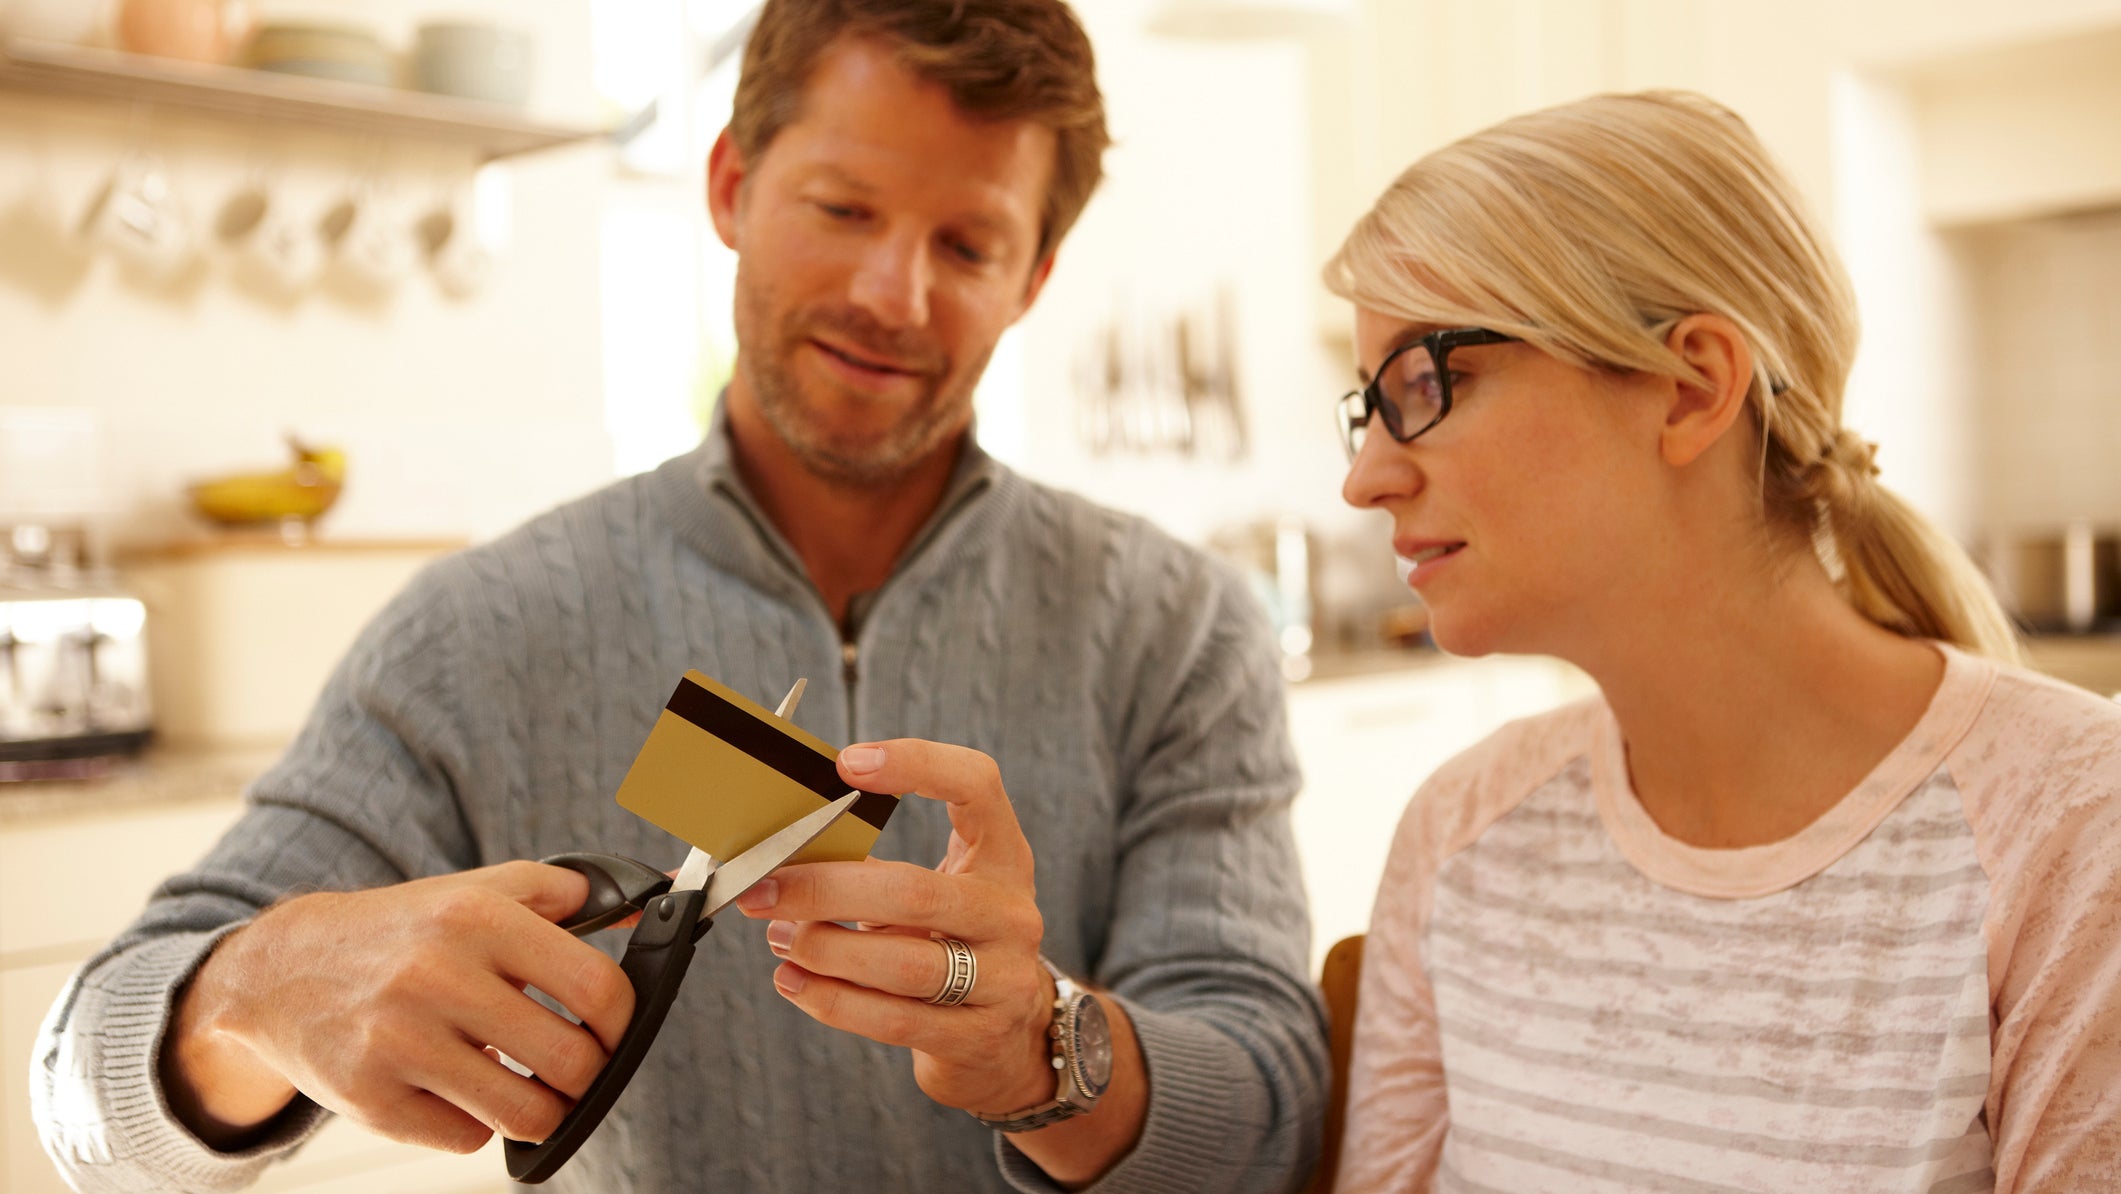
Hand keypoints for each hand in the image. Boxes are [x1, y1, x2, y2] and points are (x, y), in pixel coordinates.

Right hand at [161, 861, 635, 1153]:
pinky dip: (475, 1122)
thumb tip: (654, 897)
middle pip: (571, 1063)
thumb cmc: (404, 931)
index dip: (623, 1022)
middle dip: (587, 1074)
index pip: (596, 990)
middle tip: (574, 1066)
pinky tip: (455, 1087)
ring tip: (525, 1083)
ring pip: (526, 1114)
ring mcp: (399, 1042)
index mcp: (477, 918)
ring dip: (540, 1109)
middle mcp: (437, 976)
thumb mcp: (481, 891)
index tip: (614, 1031)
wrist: (279, 972)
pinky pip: (468, 1138)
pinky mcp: (370, 1099)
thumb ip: (570, 894)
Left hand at [733, 739, 1056, 1115]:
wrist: (1005, 1036)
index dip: (918, 764)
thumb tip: (786, 856)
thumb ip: (879, 867)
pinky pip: (892, 1019)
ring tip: (779, 937)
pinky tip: (795, 982)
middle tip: (765, 889)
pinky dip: (832, 1000)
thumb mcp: (938, 891)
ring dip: (823, 949)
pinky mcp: (977, 1036)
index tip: (847, 764)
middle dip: (825, 889)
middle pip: (913, 892)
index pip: (977, 786)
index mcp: (1003, 855)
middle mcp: (1011, 912)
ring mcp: (1003, 978)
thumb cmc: (951, 943)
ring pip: (900, 963)